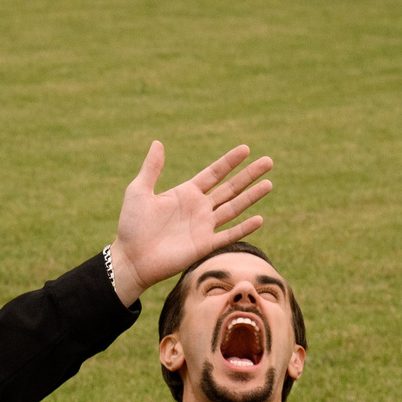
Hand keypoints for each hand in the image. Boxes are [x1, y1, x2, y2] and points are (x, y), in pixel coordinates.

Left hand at [111, 142, 274, 305]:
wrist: (131, 258)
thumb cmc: (131, 226)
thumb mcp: (139, 191)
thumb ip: (151, 169)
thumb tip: (157, 143)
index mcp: (186, 193)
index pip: (214, 173)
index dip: (229, 161)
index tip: (246, 149)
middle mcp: (199, 208)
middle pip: (230, 188)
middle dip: (249, 175)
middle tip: (268, 161)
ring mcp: (203, 227)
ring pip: (234, 208)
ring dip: (252, 197)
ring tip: (269, 184)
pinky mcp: (204, 246)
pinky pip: (228, 235)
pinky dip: (244, 228)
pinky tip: (259, 219)